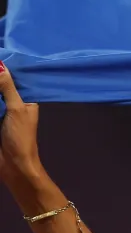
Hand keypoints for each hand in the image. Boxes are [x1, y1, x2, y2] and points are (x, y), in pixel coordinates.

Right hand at [0, 62, 43, 186]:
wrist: (13, 166)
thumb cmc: (21, 137)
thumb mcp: (16, 109)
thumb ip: (8, 88)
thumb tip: (0, 66)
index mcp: (25, 100)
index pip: (15, 79)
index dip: (5, 69)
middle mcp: (12, 104)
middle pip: (1, 86)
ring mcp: (0, 112)